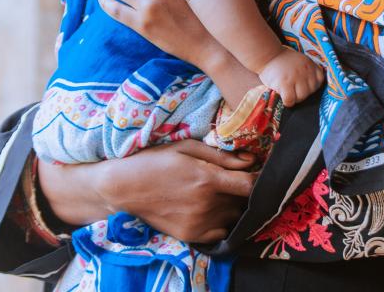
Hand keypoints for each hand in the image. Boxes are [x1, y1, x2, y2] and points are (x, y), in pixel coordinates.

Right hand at [40, 140, 256, 243]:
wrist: (124, 188)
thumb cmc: (155, 161)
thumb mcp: (187, 148)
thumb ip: (221, 156)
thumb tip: (251, 161)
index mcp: (207, 179)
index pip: (250, 184)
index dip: (259, 177)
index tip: (258, 171)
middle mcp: (206, 205)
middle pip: (243, 201)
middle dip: (242, 189)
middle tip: (232, 179)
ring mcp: (199, 223)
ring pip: (234, 216)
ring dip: (233, 205)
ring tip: (218, 193)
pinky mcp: (191, 235)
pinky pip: (221, 231)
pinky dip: (222, 221)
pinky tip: (210, 209)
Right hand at [258, 47, 325, 106]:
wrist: (267, 55)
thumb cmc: (283, 60)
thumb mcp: (300, 61)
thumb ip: (308, 71)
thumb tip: (311, 88)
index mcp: (310, 64)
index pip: (319, 81)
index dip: (311, 85)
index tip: (302, 84)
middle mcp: (305, 70)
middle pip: (310, 91)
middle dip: (302, 93)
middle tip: (292, 89)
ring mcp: (295, 77)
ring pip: (301, 97)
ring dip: (294, 98)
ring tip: (287, 92)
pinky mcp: (284, 84)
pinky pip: (290, 100)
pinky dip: (287, 101)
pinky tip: (282, 95)